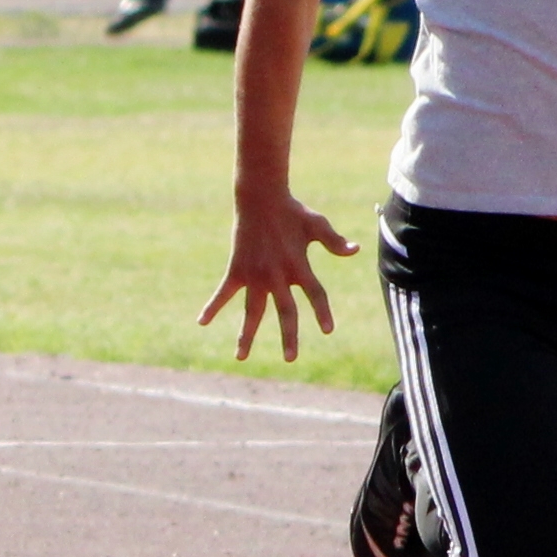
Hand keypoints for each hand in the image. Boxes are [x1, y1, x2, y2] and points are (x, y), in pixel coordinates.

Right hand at [201, 190, 358, 362]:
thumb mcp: (316, 225)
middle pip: (285, 311)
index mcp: (299, 265)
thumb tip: (354, 250)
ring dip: (246, 335)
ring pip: (252, 311)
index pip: (316, 293)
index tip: (327, 330)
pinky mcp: (237, 270)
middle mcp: (277, 275)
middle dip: (289, 336)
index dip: (322, 311)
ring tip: (241, 357)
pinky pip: (223, 293)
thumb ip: (333, 242)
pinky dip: (212, 307)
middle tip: (290, 358)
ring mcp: (255, 275)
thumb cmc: (292, 211)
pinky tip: (201, 322)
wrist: (260, 198)